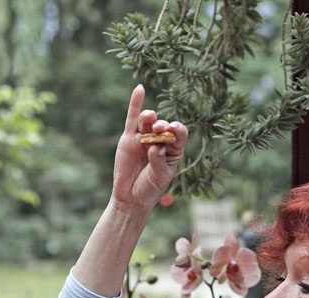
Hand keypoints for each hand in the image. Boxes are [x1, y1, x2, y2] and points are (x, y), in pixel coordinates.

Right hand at [110, 84, 187, 213]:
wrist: (130, 198)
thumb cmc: (149, 189)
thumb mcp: (159, 179)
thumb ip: (159, 163)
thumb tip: (155, 147)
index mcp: (173, 150)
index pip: (179, 134)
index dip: (178, 129)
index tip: (174, 130)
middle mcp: (159, 141)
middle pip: (163, 127)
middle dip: (163, 126)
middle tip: (160, 130)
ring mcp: (143, 138)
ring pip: (148, 122)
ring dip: (151, 117)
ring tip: (151, 119)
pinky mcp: (129, 138)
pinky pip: (132, 119)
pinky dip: (135, 103)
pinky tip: (139, 89)